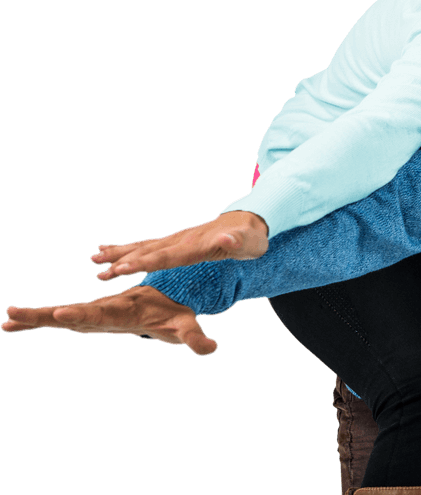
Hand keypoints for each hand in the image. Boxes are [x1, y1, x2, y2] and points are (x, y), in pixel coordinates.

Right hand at [2, 286, 216, 355]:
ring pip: (61, 314)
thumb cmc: (174, 312)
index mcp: (124, 309)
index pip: (100, 312)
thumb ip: (196, 338)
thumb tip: (211, 349)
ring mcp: (94, 313)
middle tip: (16, 313)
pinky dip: (37, 322)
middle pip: (72, 311)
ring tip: (6, 320)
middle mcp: (104, 309)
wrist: (165, 296)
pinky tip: (10, 327)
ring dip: (35, 318)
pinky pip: (60, 320)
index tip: (60, 312)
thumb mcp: (186, 326)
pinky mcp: (87, 318)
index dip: (81, 313)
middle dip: (46, 314)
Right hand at [91, 211, 268, 281]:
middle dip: (124, 262)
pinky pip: (146, 245)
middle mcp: (182, 240)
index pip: (167, 256)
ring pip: (142, 247)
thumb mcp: (250, 243)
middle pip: (149, 252)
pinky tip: (106, 250)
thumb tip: (228, 239)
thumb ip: (238, 242)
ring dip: (118, 255)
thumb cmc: (251, 238)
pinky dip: (126, 248)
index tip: (122, 269)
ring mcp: (177, 238)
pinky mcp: (175, 241)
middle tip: (100, 273)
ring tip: (93, 260)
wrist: (249, 221)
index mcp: (198, 245)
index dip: (145, 263)